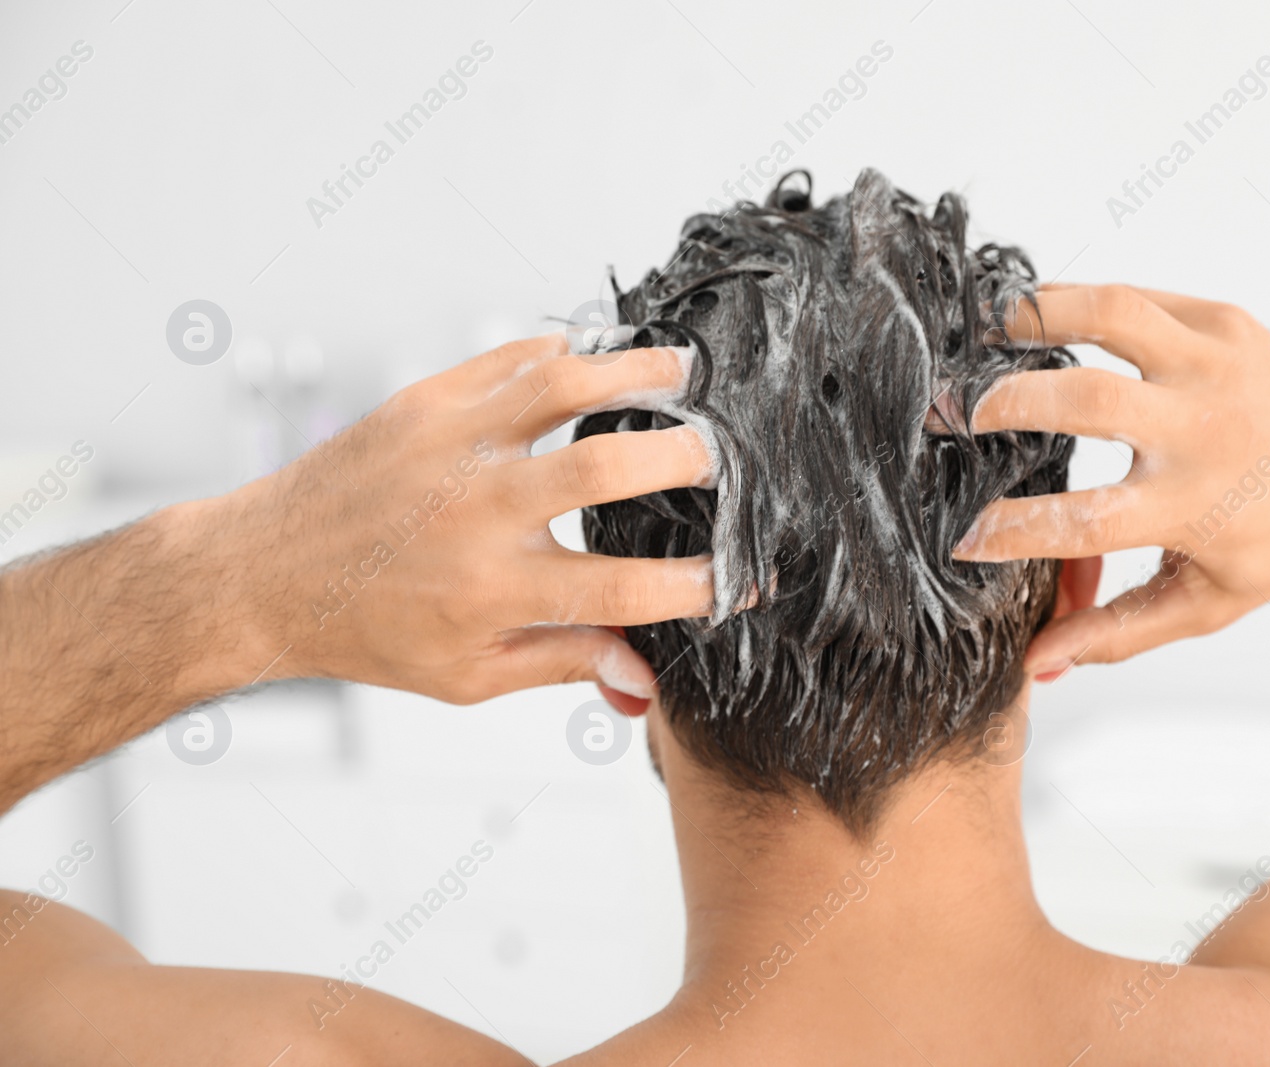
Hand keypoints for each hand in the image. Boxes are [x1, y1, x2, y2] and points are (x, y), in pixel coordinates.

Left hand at [190, 334, 716, 703]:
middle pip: (608, 468)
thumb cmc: (370, 631)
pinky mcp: (425, 402)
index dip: (698, 585)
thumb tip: (645, 677)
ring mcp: (451, 446)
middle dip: (686, 459)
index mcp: (494, 592)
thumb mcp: (468, 675)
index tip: (741, 578)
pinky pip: (511, 359)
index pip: (622, 590)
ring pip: (564, 386)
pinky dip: (566, 353)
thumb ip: (563, 663)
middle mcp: (477, 513)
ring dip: (637, 374)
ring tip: (685, 374)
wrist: (264, 574)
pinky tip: (602, 358)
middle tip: (722, 459)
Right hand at [953, 285, 1269, 671]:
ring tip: (982, 329)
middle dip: (1001, 404)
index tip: (963, 537)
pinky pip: (1135, 298)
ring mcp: (1217, 365)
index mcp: (1194, 506)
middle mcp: (1205, 429)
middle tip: (949, 414)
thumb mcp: (1205, 602)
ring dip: (1034, 315)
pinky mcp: (1224, 322)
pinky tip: (1035, 315)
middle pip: (1085, 400)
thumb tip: (1039, 663)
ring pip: (1109, 314)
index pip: (1084, 520)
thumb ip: (1117, 632)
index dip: (1011, 530)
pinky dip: (1076, 301)